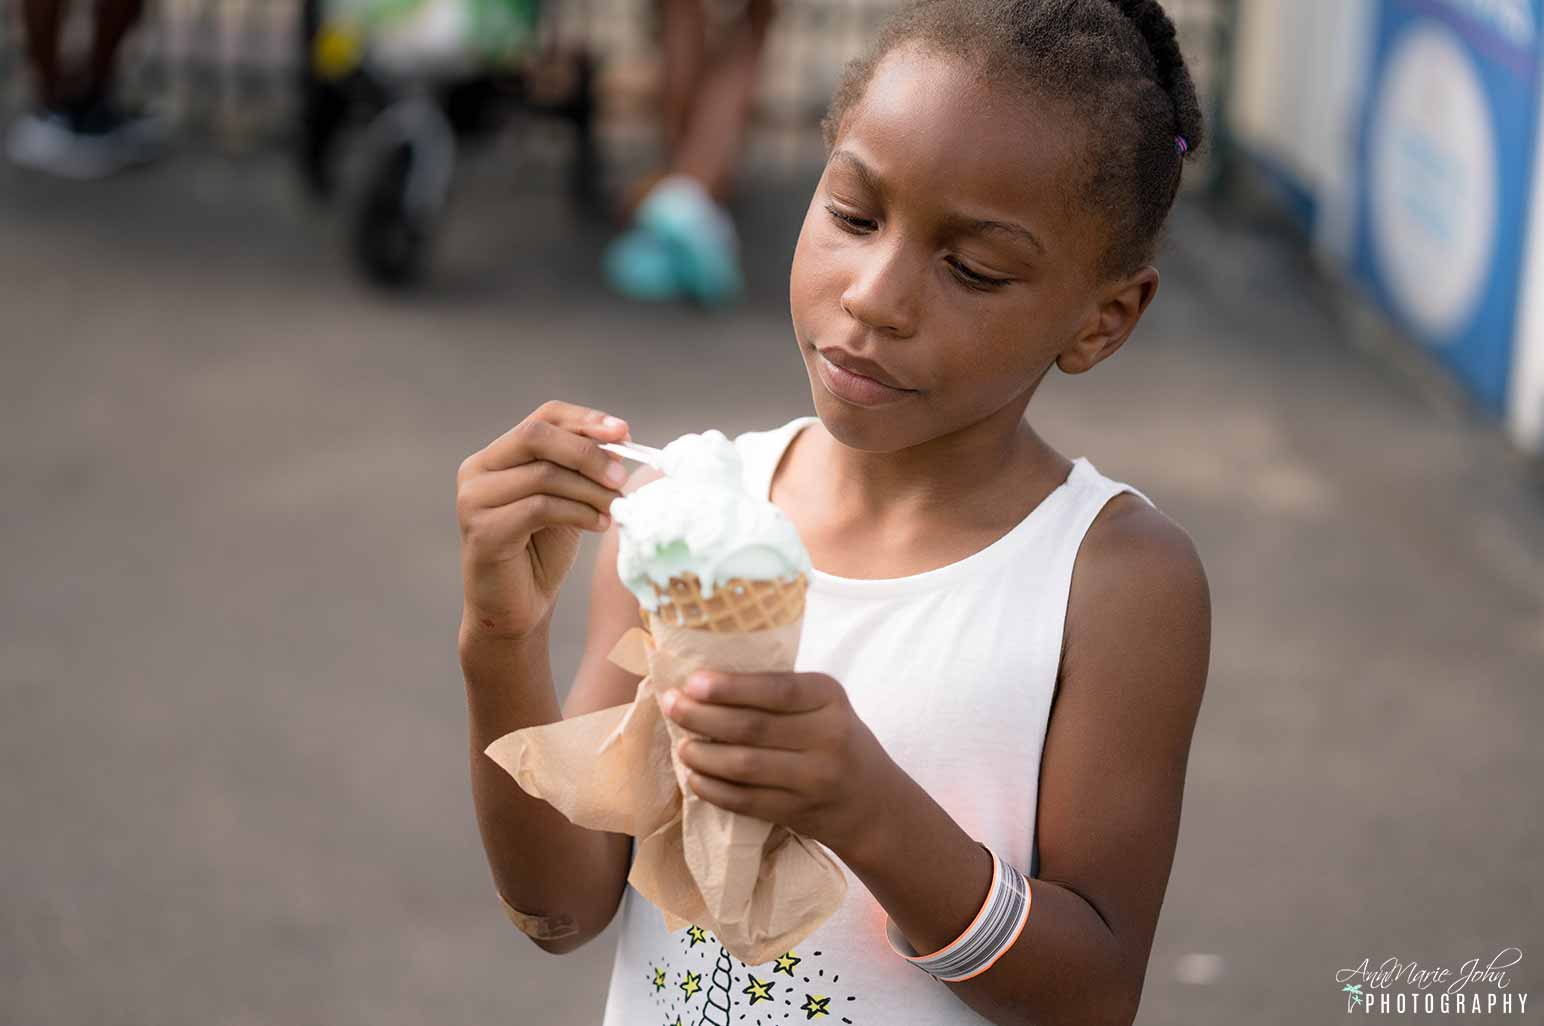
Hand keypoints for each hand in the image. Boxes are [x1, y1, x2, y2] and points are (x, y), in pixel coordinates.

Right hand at [456, 400, 629, 641]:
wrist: (517, 609)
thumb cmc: (543, 552)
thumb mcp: (567, 498)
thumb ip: (581, 468)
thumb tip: (621, 436)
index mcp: (496, 455)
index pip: (544, 417)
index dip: (586, 419)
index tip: (624, 432)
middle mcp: (477, 470)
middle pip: (537, 436)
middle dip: (588, 452)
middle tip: (621, 477)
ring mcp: (474, 499)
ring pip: (543, 474)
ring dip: (590, 490)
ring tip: (615, 508)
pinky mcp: (483, 530)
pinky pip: (539, 507)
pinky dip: (578, 513)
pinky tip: (600, 525)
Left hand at [660, 670, 900, 858]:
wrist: (873, 805)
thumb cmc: (835, 741)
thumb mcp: (824, 706)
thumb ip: (779, 692)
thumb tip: (704, 680)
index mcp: (830, 698)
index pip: (776, 688)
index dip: (730, 687)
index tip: (692, 682)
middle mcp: (828, 736)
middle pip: (752, 726)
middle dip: (702, 716)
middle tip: (672, 706)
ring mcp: (815, 778)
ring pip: (745, 765)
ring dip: (703, 755)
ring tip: (682, 746)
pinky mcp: (800, 811)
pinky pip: (746, 800)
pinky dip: (714, 789)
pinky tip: (696, 778)